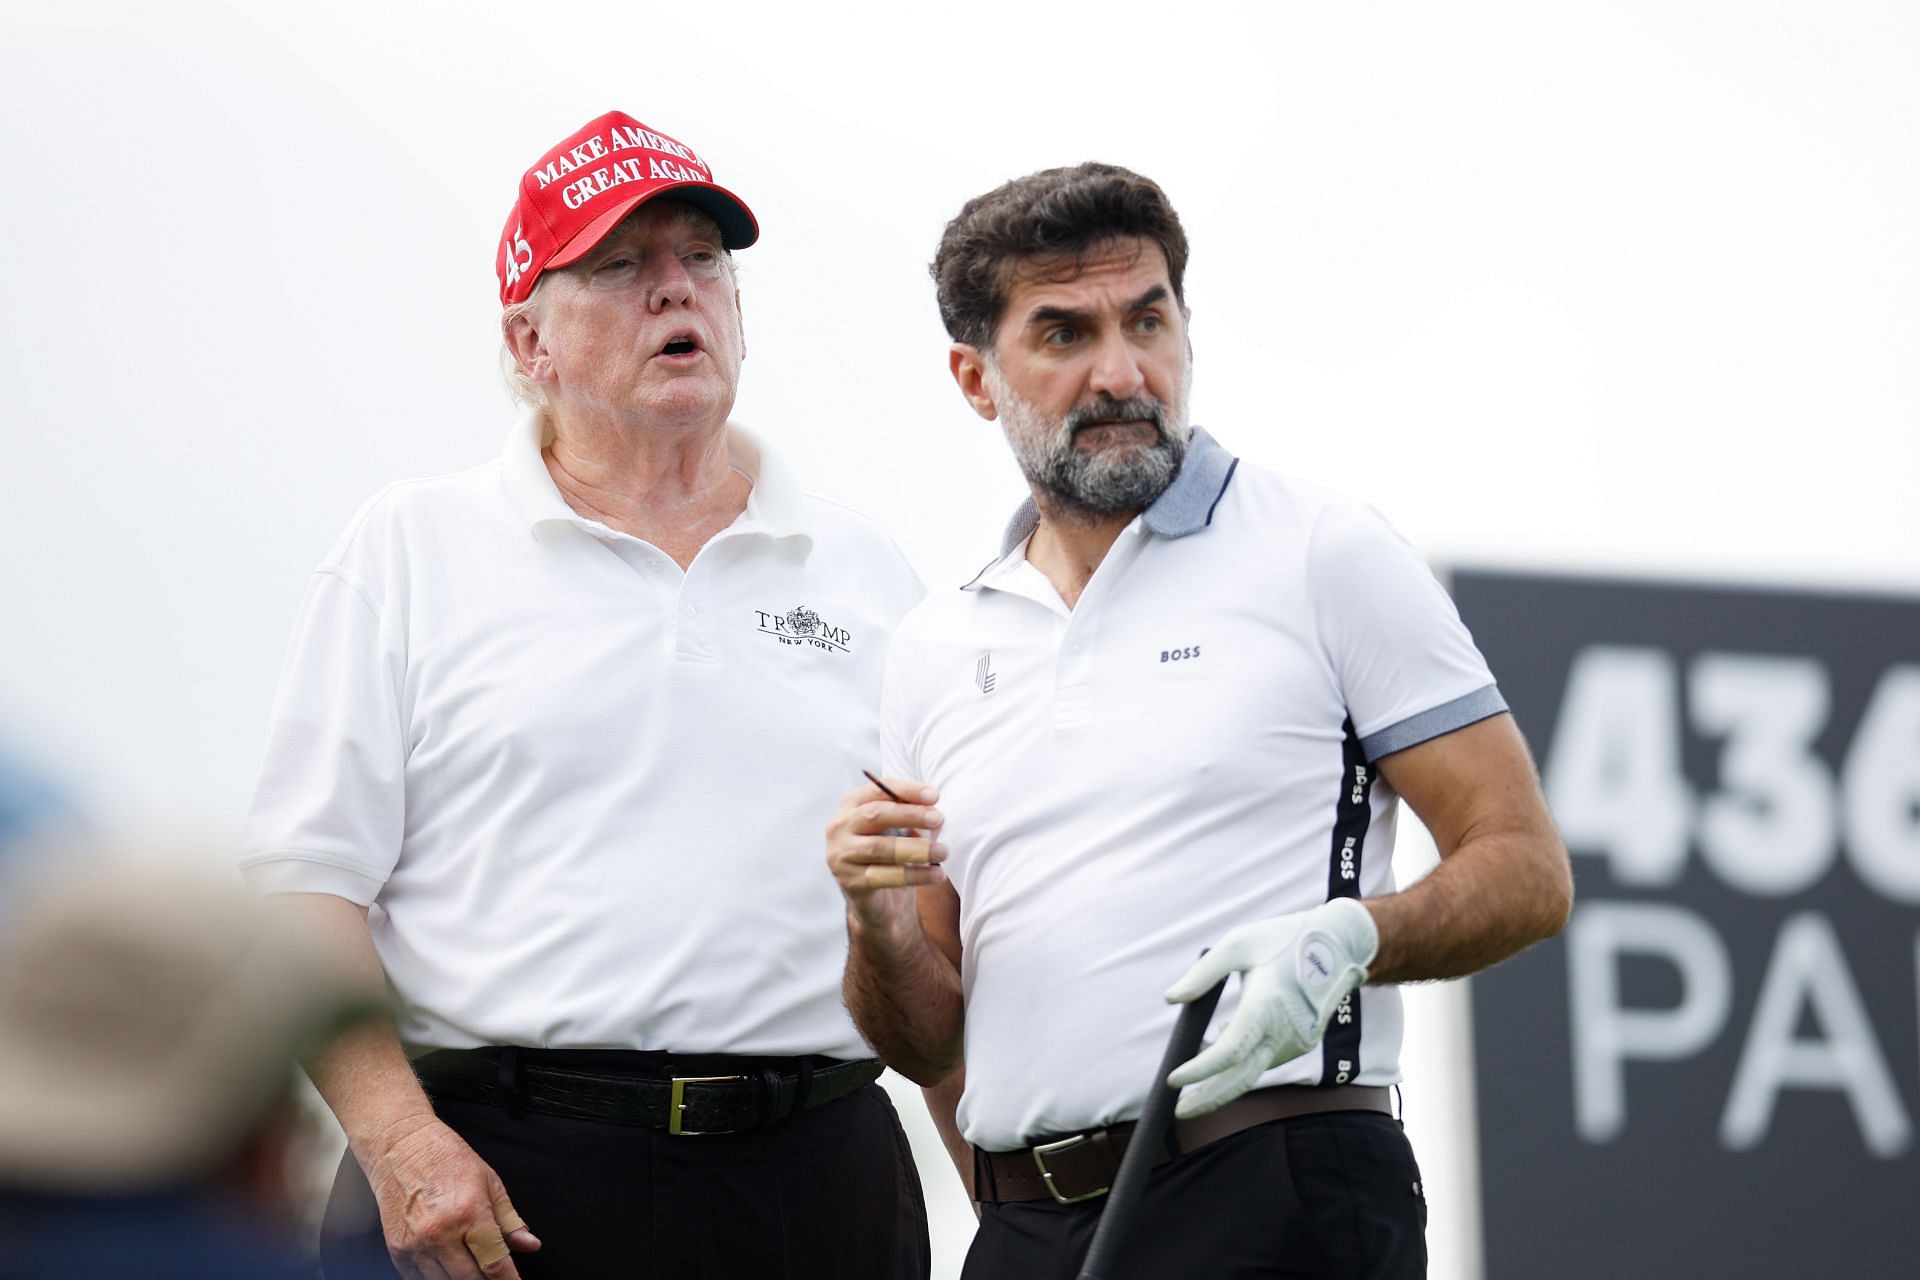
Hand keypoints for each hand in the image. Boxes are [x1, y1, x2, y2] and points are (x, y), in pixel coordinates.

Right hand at [363, 1113, 539, 1279]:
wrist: (400, 1147)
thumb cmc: (446, 1159)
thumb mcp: (490, 1183)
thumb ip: (509, 1220)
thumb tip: (529, 1245)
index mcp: (470, 1214)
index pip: (494, 1263)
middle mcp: (440, 1234)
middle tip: (495, 1275)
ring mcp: (415, 1245)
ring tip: (473, 1269)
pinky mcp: (397, 1251)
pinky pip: (418, 1279)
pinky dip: (436, 1278)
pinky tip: (448, 1268)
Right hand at [825, 777, 945, 932]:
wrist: (880, 900)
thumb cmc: (893, 854)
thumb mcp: (905, 829)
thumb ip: (917, 816)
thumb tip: (933, 809)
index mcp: (852, 805)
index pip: (878, 790)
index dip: (906, 790)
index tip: (934, 795)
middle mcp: (840, 827)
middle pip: (875, 814)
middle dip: (910, 815)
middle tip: (938, 818)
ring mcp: (841, 855)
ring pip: (880, 848)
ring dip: (916, 848)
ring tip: (943, 851)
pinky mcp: (850, 882)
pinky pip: (885, 876)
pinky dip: (915, 875)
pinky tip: (937, 874)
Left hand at [1163, 898, 1379, 1118]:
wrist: (1339, 944)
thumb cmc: (1283, 939)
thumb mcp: (1237, 943)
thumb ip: (1202, 974)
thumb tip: (1171, 999)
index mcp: (1265, 1006)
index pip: (1228, 1053)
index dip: (1198, 1070)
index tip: (1173, 1078)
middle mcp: (1284, 1031)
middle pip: (1242, 1079)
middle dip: (1209, 1099)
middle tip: (1179, 1110)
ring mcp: (1297, 1042)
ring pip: (1254, 1071)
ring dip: (1224, 1076)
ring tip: (1193, 1067)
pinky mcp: (1303, 1043)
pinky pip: (1266, 1059)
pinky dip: (1244, 1060)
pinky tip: (1226, 1039)